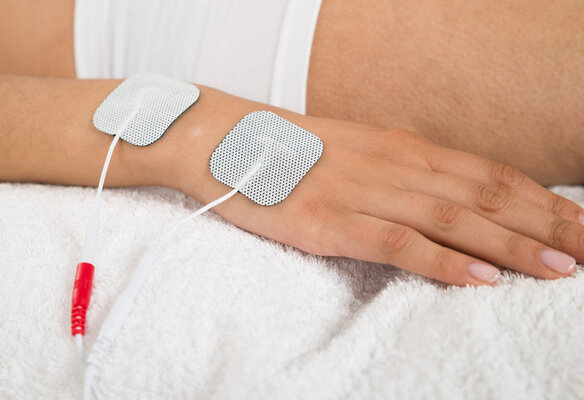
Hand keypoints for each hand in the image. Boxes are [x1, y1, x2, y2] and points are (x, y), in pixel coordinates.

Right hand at [165, 89, 583, 285]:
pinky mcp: (331, 222)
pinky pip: (399, 243)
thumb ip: (405, 173)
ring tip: (559, 270)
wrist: (228, 139)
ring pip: (453, 218)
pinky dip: (444, 260)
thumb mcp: (361, 151)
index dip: (539, 200)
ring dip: (511, 245)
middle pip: (484, 196)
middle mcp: (394, 164)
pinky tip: (481, 278)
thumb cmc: (295, 151)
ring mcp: (364, 192)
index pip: (488, 173)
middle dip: (544, 226)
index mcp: (403, 147)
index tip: (578, 224)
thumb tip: (447, 199)